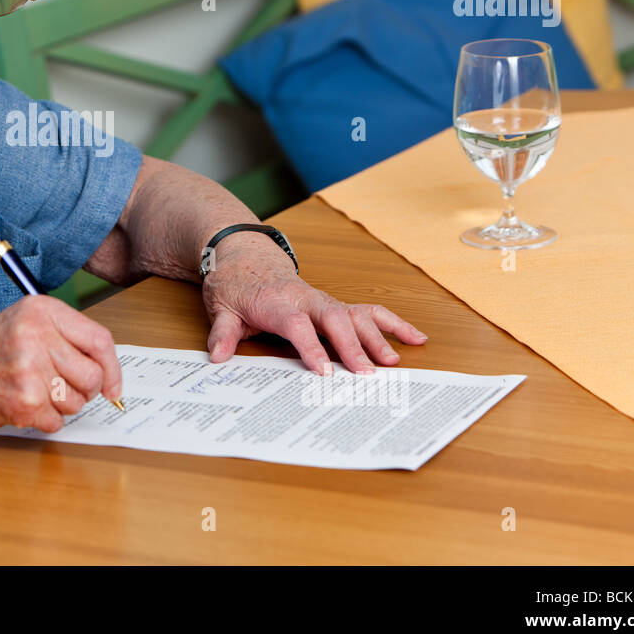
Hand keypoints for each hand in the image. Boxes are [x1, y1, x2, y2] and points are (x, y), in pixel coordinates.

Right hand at [0, 294, 123, 432]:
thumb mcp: (26, 324)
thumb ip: (65, 336)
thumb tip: (107, 368)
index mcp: (41, 311)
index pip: (99, 340)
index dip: (112, 368)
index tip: (113, 385)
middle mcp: (37, 336)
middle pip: (92, 376)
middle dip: (84, 390)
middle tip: (62, 387)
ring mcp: (30, 369)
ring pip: (76, 402)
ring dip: (61, 406)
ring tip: (35, 391)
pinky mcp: (24, 400)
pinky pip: (57, 421)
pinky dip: (45, 421)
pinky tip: (23, 405)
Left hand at [202, 235, 426, 373]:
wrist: (246, 259)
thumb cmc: (236, 287)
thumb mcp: (222, 308)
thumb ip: (223, 333)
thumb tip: (217, 356)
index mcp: (279, 302)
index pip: (297, 324)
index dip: (311, 347)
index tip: (324, 371)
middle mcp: (307, 299)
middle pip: (334, 320)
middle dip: (352, 347)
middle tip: (366, 374)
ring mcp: (325, 302)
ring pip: (356, 316)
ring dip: (377, 338)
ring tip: (394, 363)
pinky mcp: (337, 306)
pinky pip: (369, 312)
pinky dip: (394, 324)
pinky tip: (416, 339)